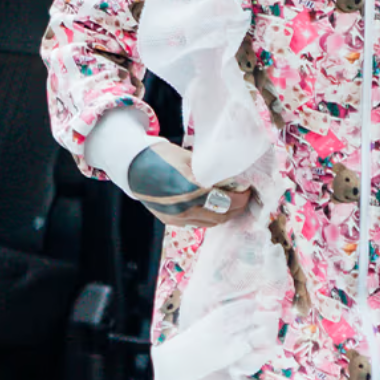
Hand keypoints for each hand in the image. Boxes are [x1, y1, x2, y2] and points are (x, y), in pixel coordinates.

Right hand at [126, 140, 252, 228]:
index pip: (228, 201)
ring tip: (231, 203)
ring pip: (212, 223)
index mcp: (192, 189)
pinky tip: (212, 206)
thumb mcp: (190, 158)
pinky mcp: (171, 221)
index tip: (248, 189)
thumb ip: (211, 170)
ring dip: (224, 214)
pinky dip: (209, 217)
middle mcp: (186, 207)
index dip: (242, 197)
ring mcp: (178, 217)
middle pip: (223, 215)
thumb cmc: (161, 155)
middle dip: (237, 208)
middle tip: (243, 197)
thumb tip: (234, 177)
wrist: (132, 166)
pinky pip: (197, 224)